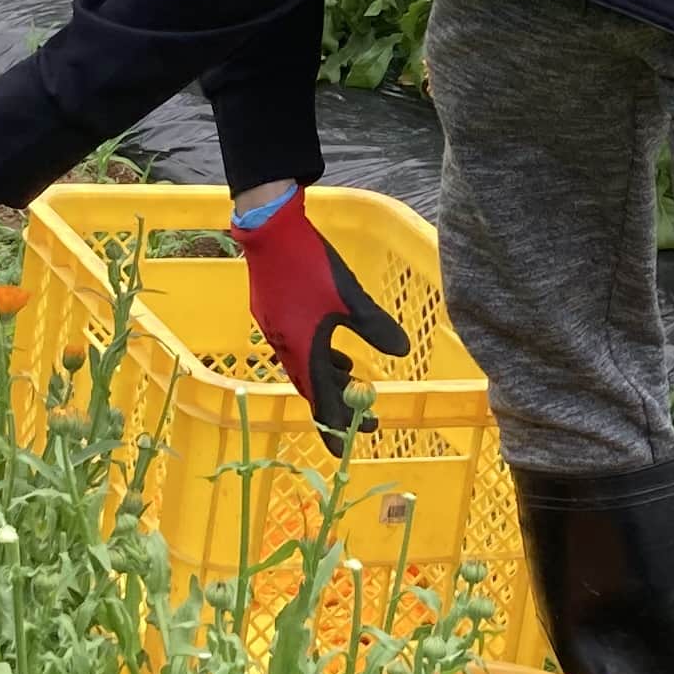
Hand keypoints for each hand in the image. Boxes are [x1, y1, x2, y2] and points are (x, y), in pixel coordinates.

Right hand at [233, 187, 412, 450]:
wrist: (270, 231)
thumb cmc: (311, 264)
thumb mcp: (349, 296)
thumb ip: (374, 327)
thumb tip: (403, 352)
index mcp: (304, 349)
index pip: (321, 401)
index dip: (338, 425)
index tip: (357, 441)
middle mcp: (286, 348)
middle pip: (312, 390)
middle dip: (338, 409)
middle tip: (365, 422)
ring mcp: (277, 332)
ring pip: (305, 369)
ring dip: (330, 381)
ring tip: (354, 384)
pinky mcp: (274, 316)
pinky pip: (298, 351)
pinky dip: (319, 359)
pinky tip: (336, 350)